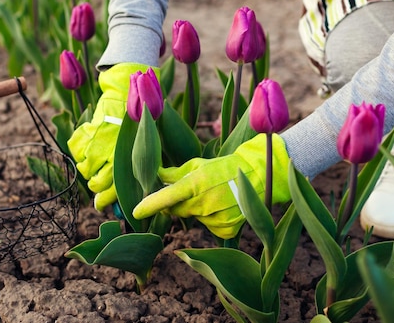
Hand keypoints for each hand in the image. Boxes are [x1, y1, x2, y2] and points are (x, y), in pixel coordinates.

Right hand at [68, 63, 156, 209]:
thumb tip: (134, 191)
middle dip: (95, 184)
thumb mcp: (142, 146)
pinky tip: (86, 146)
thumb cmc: (138, 123)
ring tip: (93, 162)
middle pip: (95, 183)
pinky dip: (78, 149)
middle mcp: (111, 154)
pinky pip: (75, 149)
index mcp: (127, 160)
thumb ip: (138, 168)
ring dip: (87, 167)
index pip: (114, 189)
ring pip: (84, 168)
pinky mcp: (87, 133)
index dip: (106, 200)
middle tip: (96, 181)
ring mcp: (97, 144)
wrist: (127, 96)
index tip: (99, 204)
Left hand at [132, 133, 291, 238]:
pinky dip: (211, 220)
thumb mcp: (198, 165)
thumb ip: (175, 174)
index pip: (166, 197)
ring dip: (197, 211)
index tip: (136, 212)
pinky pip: (209, 229)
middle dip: (176, 205)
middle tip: (189, 193)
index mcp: (195, 184)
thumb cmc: (223, 168)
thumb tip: (155, 175)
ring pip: (194, 219)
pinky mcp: (226, 230)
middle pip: (177, 212)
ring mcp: (215, 219)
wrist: (256, 178)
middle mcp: (204, 203)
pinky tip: (222, 208)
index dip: (150, 206)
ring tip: (213, 197)